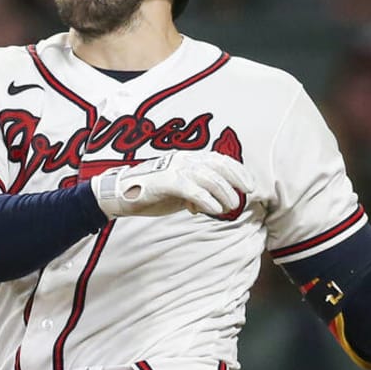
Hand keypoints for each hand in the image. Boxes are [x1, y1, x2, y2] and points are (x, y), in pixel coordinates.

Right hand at [93, 151, 249, 218]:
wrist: (121, 193)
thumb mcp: (178, 190)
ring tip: (229, 208)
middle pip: (219, 166)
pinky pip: (193, 190)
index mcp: (188, 158)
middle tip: (242, 197)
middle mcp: (184, 160)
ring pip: (209, 179)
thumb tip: (212, 204)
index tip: (249, 186)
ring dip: (224, 195)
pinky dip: (207, 201)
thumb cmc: (151, 192)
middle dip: (235, 181)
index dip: (238, 171)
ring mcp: (175, 169)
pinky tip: (215, 211)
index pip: (220, 159)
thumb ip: (195, 193)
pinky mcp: (166, 182)